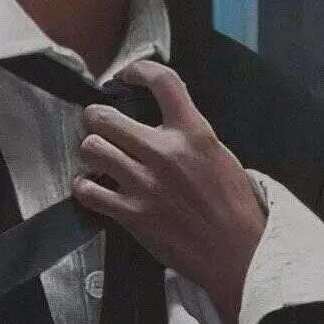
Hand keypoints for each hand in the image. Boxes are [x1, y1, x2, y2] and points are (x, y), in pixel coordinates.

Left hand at [72, 58, 266, 323]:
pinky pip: (88, 190)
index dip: (137, 70)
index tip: (126, 75)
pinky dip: (85, 186)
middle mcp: (165, 152)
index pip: (162, 81)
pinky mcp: (131, 213)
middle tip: (99, 123)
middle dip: (97, 118)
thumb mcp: (221, 156)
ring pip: (92, 147)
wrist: (238, 253)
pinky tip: (93, 186)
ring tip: (98, 156)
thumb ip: (190, 135)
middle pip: (105, 116)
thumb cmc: (235, 210)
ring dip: (91, 150)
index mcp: (194, 133)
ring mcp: (144, 183)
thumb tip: (165, 123)